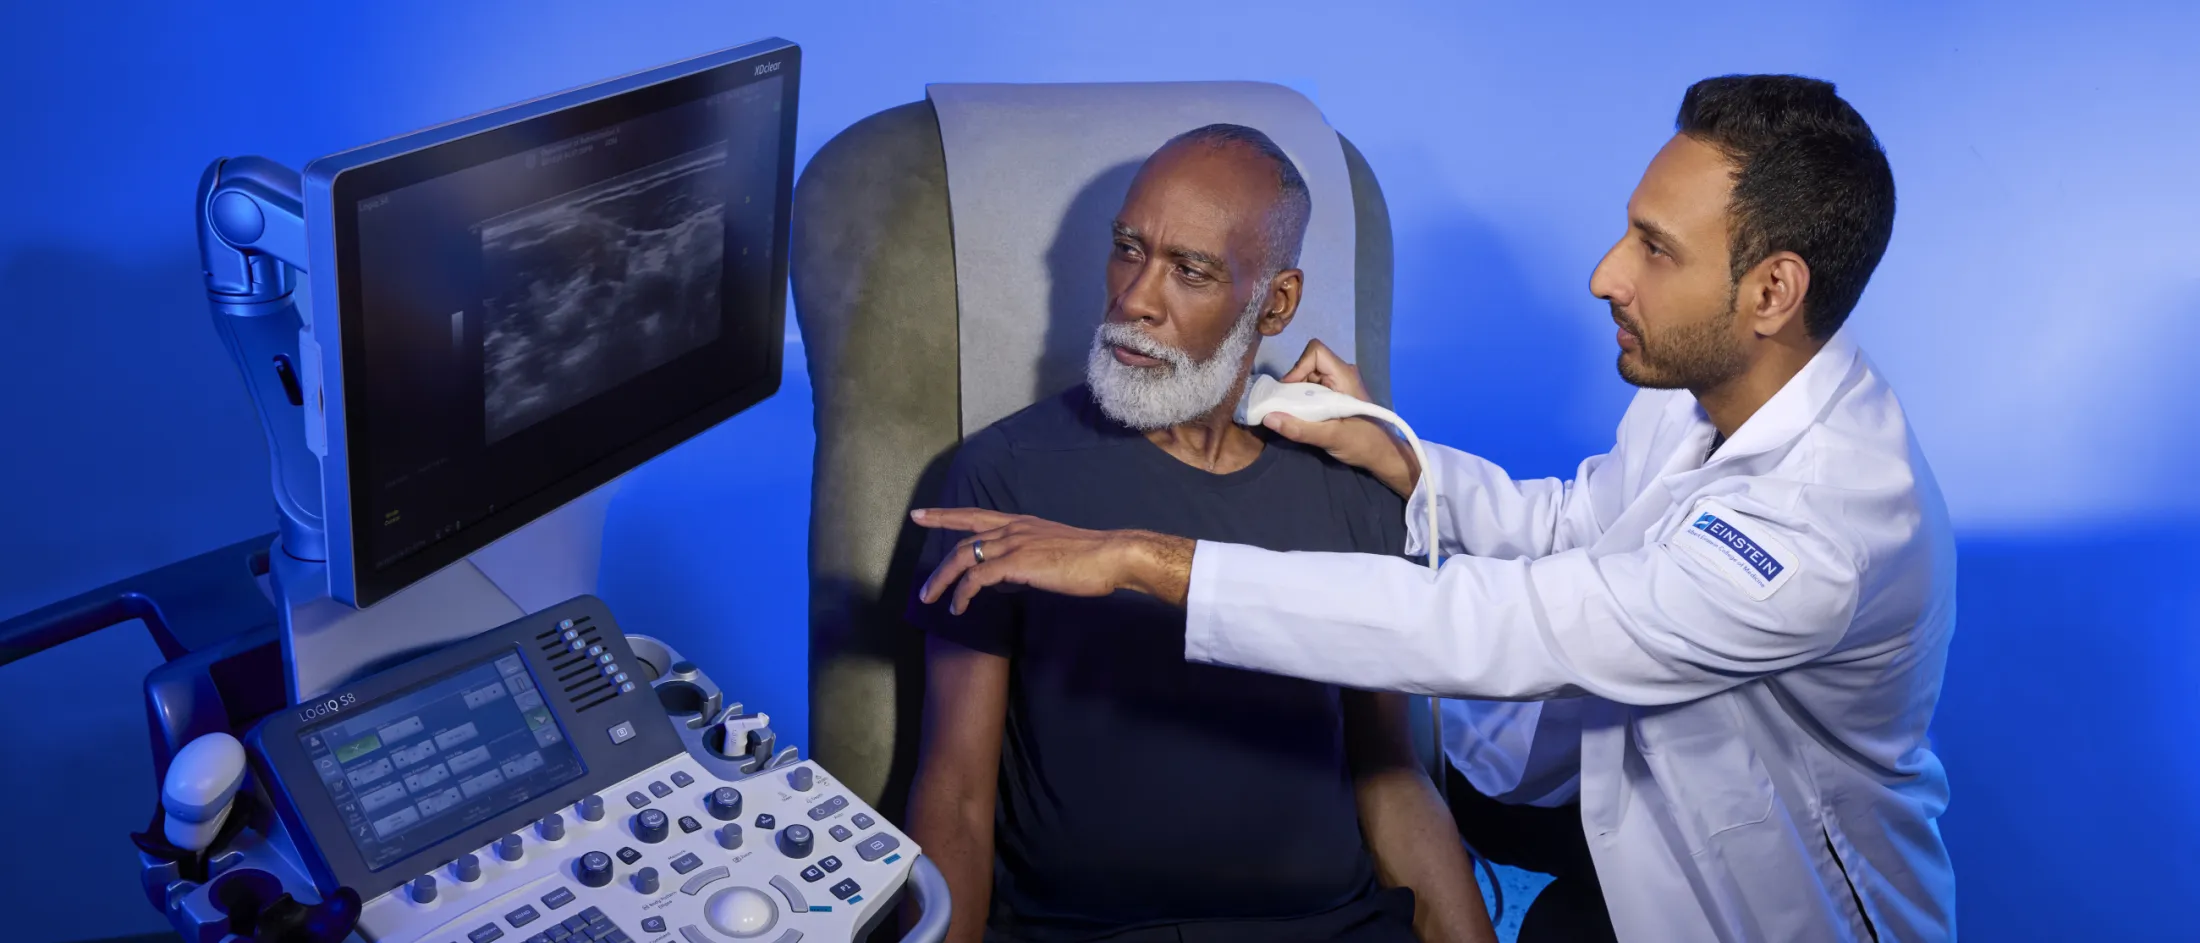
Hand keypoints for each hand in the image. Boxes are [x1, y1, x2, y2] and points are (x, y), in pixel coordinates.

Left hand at [911, 509, 1193, 611]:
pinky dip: (963, 593)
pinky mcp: (1017, 563)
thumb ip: (1031, 557)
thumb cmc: (1091, 558)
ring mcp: (1014, 543)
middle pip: (963, 540)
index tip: (921, 514)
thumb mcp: (1054, 552)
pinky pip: (978, 577)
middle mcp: (1013, 528)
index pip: (975, 515)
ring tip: (934, 601)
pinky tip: (960, 608)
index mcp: (1021, 523)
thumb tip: (1015, 573)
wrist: (1111, 555)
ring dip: (944, 581)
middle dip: (939, 565)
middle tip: (924, 588)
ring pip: (964, 558)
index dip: (945, 516)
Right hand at [1262, 341, 1422, 496]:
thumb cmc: (1364, 443)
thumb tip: (1268, 418)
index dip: (1298, 367)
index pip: (1315, 352)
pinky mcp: (1335, 397)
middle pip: (1307, 365)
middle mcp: (1341, 375)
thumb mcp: (1331, 437)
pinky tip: (1304, 419)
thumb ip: (1300, 428)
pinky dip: (1303, 403)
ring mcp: (1338, 385)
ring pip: (1307, 379)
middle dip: (1294, 385)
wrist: (1382, 456)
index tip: (1290, 392)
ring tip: (1296, 416)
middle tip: (1289, 409)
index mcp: (1344, 375)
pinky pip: (1312, 391)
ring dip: (1297, 396)